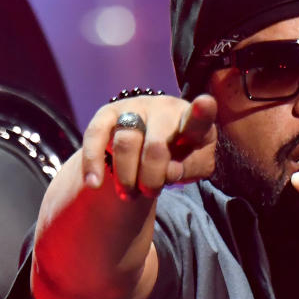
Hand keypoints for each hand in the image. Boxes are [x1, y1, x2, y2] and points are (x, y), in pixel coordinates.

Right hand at [79, 94, 217, 198]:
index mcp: (192, 121)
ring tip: (131, 194)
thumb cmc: (179, 156)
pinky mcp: (108, 112)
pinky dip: (93, 163)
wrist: (149, 143)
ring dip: (127, 178)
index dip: (202, 110)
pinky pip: (96, 136)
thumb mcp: (193, 166)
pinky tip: (94, 184)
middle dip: (151, 179)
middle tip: (151, 192)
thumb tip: (168, 170)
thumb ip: (189, 169)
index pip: (199, 117)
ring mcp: (135, 107)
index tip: (205, 104)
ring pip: (126, 144)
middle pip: (155, 147)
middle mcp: (164, 108)